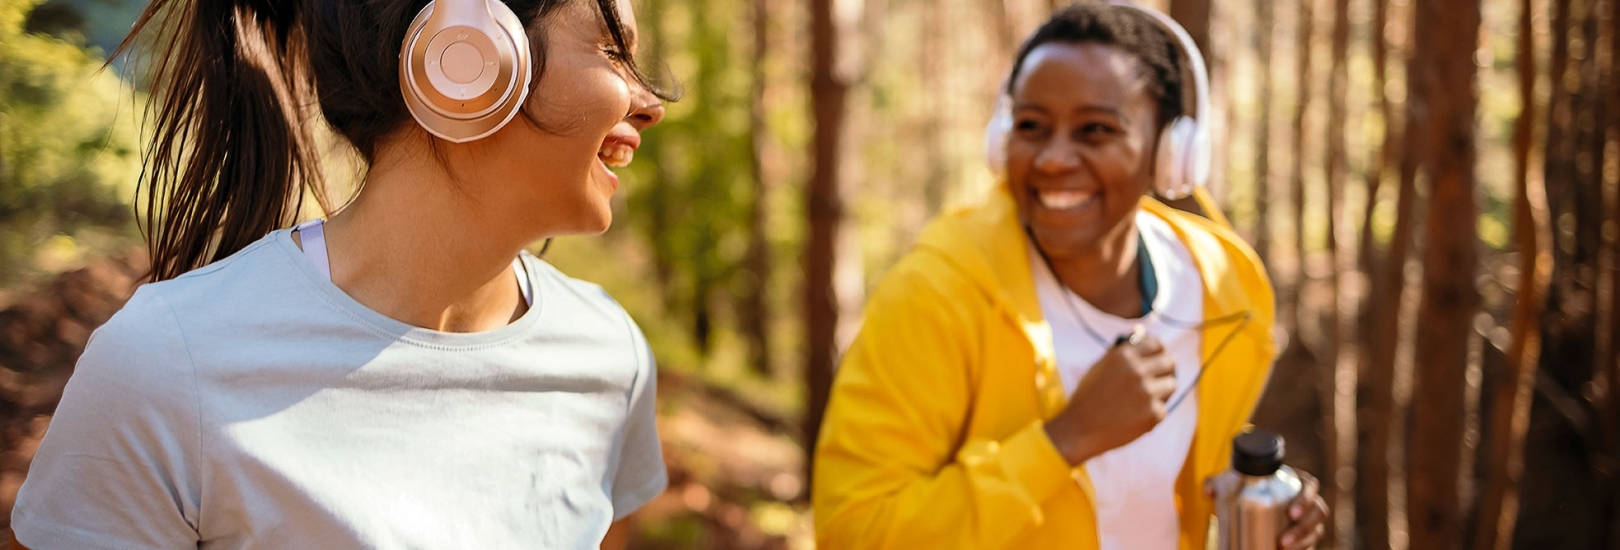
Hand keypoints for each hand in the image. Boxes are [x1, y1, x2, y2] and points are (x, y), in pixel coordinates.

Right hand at [1043, 335, 1175, 464]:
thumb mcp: (1100, 367)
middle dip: (1167, 369)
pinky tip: (1135, 417)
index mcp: (1123, 356)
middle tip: (1160, 377)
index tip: (1159, 357)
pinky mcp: (1154, 413)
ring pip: (1171, 384)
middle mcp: (1137, 371)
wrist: (1080, 429)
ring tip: (1145, 400)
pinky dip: (1152, 413)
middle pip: (1170, 362)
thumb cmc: (1088, 397)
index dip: (1159, 351)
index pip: (1156, 345)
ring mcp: (1147, 392)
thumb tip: (1141, 334)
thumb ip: (1122, 352)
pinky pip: (1163, 408)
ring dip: (1162, 391)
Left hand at [1202, 469, 1327, 549]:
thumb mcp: (1232, 482)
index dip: (1305, 499)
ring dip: (1304, 542)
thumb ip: (1217, 482)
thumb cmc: (1247, 487)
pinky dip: (1303, 549)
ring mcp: (1309, 518)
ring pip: (1316, 531)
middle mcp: (1308, 499)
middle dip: (1304, 529)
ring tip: (1283, 549)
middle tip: (1283, 541)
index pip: (1310, 486)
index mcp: (1296, 481)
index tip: (1292, 513)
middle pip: (1318, 512)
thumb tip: (1209, 492)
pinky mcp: (1307, 534)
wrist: (1253, 500)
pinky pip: (1311, 543)